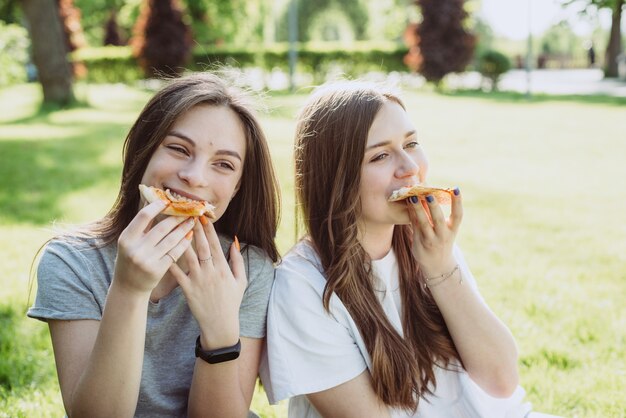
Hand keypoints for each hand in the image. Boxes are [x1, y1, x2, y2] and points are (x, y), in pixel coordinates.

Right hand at [114, 200, 194, 294]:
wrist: (129, 287)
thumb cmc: (130, 259)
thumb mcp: (129, 242)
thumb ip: (141, 225)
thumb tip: (153, 201)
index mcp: (126, 238)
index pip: (144, 216)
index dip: (157, 206)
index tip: (168, 201)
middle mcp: (135, 249)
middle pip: (162, 227)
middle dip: (177, 217)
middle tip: (187, 211)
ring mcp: (147, 260)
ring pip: (171, 239)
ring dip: (184, 228)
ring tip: (191, 221)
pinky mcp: (158, 270)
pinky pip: (175, 252)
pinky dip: (184, 243)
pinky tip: (190, 236)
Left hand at [169, 216, 246, 348]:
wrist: (220, 324)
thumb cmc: (232, 302)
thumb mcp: (241, 280)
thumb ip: (238, 261)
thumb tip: (235, 242)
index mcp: (223, 268)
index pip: (216, 244)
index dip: (209, 230)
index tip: (203, 217)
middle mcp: (211, 272)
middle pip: (202, 246)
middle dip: (195, 229)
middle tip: (188, 215)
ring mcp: (198, 280)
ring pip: (189, 257)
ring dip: (182, 241)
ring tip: (175, 228)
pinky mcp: (188, 290)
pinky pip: (177, 274)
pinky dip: (171, 262)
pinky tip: (163, 250)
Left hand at [406, 188, 461, 277]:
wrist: (437, 265)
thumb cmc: (441, 241)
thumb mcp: (446, 231)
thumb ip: (439, 216)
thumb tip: (431, 193)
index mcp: (452, 230)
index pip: (458, 215)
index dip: (458, 202)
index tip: (456, 189)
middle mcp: (443, 235)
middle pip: (439, 219)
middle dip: (434, 207)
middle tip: (429, 194)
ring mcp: (430, 240)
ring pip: (424, 223)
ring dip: (418, 210)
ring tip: (412, 197)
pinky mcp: (419, 242)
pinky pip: (414, 226)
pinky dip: (411, 214)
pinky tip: (407, 203)